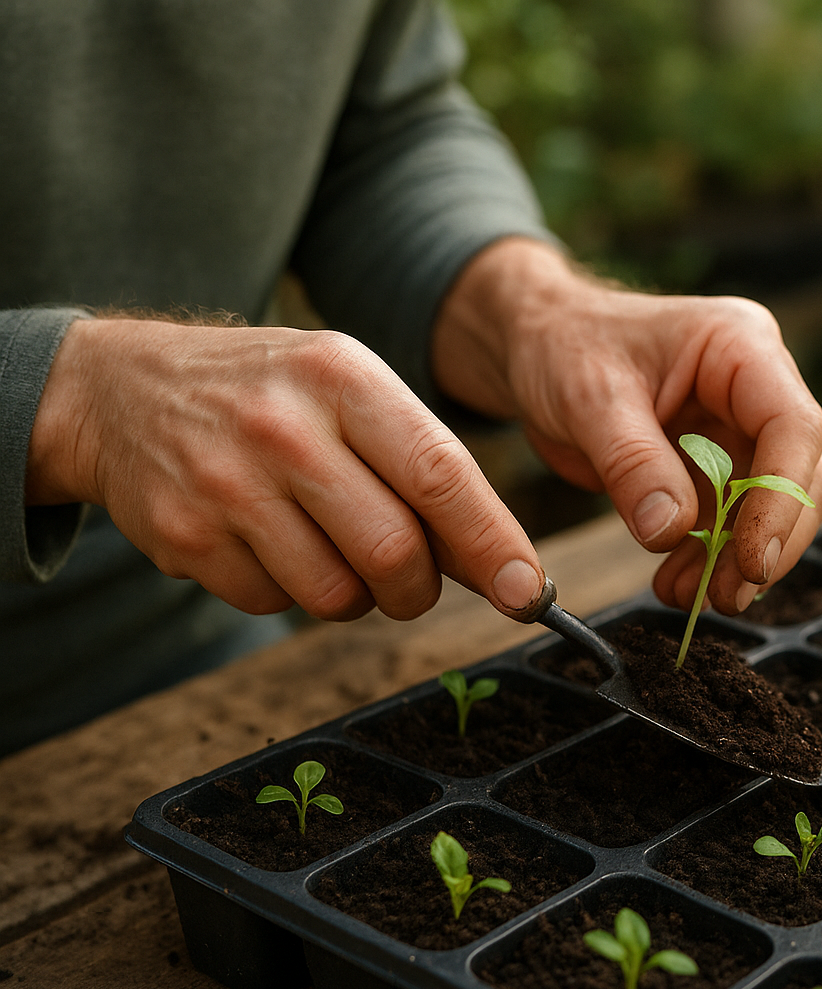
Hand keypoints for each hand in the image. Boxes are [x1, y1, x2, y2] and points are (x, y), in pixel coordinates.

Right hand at [26, 318, 546, 620]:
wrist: (120, 389)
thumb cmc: (272, 397)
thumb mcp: (351, 392)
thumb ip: (427, 467)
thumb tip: (505, 566)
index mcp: (343, 378)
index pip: (439, 474)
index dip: (493, 543)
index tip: (530, 591)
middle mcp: (283, 427)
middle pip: (393, 552)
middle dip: (418, 587)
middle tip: (411, 577)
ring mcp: (226, 485)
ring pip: (336, 595)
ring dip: (356, 596)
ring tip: (333, 548)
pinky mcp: (184, 537)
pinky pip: (273, 605)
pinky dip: (289, 593)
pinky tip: (270, 544)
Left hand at [433, 237, 821, 613]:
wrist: (536, 345)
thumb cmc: (564, 345)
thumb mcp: (588, 396)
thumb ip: (632, 461)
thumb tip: (669, 530)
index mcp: (743, 347)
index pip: (794, 428)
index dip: (782, 500)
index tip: (751, 560)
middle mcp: (757, 388)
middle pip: (802, 476)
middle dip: (767, 541)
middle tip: (724, 595)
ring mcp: (741, 429)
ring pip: (773, 509)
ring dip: (735, 561)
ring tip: (683, 594)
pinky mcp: (718, 467)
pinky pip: (732, 522)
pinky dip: (709, 559)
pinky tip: (673, 582)